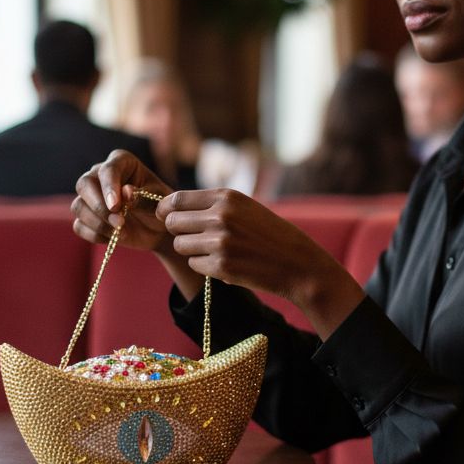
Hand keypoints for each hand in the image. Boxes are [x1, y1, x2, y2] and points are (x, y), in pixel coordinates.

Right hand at [71, 150, 174, 253]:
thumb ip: (143, 197)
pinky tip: (114, 238)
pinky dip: (95, 235)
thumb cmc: (160, 207)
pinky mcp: (86, 216)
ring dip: (98, 223)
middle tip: (119, 222)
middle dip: (99, 206)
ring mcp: (90, 195)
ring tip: (122, 232)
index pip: (108, 170)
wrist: (157, 228)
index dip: (109, 188)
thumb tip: (125, 192)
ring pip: (78, 206)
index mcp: (122, 162)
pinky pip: (79, 226)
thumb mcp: (159, 202)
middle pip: (84, 184)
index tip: (116, 206)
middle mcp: (100, 174)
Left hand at [157, 189, 364, 338]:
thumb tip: (171, 208)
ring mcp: (220, 242)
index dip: (166, 209)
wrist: (298, 263)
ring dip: (192, 250)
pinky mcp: (221, 266)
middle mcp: (221, 216)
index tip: (166, 216)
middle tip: (194, 237)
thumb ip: (213, 205)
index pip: (177, 199)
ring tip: (215, 250)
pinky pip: (194, 264)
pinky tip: (225, 263)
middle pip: (172, 222)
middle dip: (178, 231)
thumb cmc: (270, 235)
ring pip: (181, 245)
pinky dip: (205, 266)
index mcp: (226, 197)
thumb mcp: (245, 208)